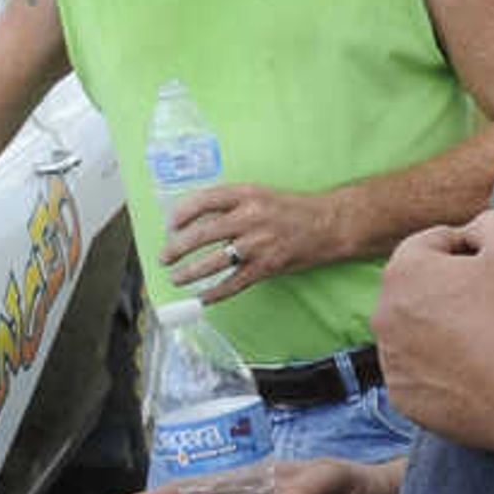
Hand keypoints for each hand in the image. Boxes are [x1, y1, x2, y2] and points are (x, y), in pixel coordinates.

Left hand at [155, 182, 344, 302]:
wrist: (329, 224)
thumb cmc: (291, 209)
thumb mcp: (260, 196)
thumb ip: (231, 205)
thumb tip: (196, 222)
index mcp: (246, 195)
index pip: (204, 200)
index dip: (182, 213)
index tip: (170, 225)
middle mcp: (250, 217)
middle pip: (202, 233)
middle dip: (177, 248)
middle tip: (164, 257)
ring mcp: (258, 243)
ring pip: (214, 261)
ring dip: (190, 272)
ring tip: (176, 278)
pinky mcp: (267, 266)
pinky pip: (234, 283)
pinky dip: (215, 293)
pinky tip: (202, 297)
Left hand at [372, 207, 493, 449]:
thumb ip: (486, 222)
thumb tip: (471, 233)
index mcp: (402, 271)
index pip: (431, 244)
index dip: (469, 250)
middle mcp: (383, 316)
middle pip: (418, 290)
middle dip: (449, 291)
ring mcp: (390, 362)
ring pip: (415, 334)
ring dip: (441, 332)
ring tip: (486, 342)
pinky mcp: (404, 400)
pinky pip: (419, 375)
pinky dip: (440, 371)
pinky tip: (476, 373)